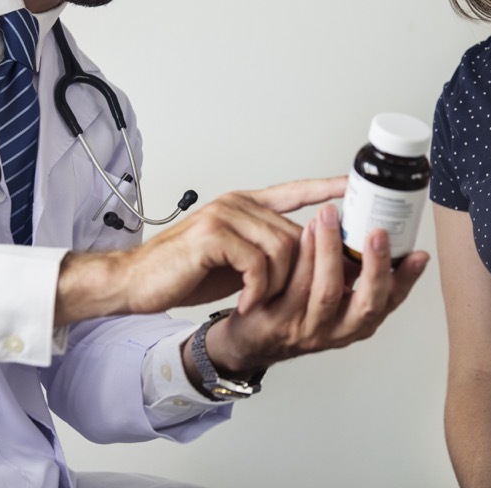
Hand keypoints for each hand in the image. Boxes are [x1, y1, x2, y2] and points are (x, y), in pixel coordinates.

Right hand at [55, 177, 346, 324]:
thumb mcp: (235, 258)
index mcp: (246, 205)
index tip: (354, 186)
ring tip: (260, 301)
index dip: (327, 188)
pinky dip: (258, 290)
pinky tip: (246, 303)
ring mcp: (226, 216)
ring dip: (278, 285)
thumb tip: (309, 259)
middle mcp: (238, 203)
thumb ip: (267, 250)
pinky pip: (259, 264)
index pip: (296, 190)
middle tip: (302, 296)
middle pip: (298, 233)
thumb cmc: (185, 272)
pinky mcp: (213, 235)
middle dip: (306, 270)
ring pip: (283, 249)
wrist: (136, 282)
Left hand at [196, 203, 428, 374]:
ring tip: (331, 217)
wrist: (250, 336)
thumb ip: (353, 270)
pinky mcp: (278, 322)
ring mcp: (307, 330)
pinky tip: (306, 231)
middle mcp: (337, 332)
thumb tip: (377, 228)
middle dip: (375, 267)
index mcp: (357, 322)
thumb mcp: (332, 292)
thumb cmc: (295, 306)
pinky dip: (303, 256)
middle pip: (366, 305)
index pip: (390, 302)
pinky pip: (294, 287)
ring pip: (327, 292)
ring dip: (331, 250)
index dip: (407, 279)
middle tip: (377, 232)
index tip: (418, 253)